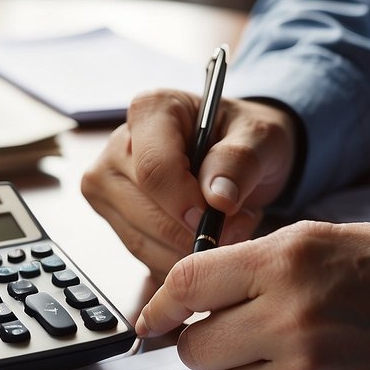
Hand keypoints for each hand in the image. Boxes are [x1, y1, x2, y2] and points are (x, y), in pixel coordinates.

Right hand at [81, 90, 296, 280]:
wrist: (238, 156)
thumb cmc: (245, 139)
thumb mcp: (260, 137)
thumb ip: (240, 161)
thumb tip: (218, 199)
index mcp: (151, 110)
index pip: (153, 168)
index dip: (185, 202)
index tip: (220, 214)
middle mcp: (118, 146)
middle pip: (143, 209)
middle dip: (194, 232)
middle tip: (239, 226)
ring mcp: (109, 184)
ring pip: (141, 240)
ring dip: (188, 250)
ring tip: (226, 229)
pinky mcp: (113, 217)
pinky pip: (143, 256)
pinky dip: (178, 258)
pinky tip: (204, 239)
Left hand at [135, 221, 369, 369]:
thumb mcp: (318, 237)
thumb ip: (251, 263)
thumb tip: (190, 296)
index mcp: (286, 258)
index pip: (187, 284)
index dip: (161, 304)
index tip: (153, 317)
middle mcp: (289, 313)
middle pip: (194, 346)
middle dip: (197, 339)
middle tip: (222, 328)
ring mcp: (306, 365)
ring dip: (227, 367)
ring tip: (263, 346)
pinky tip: (290, 365)